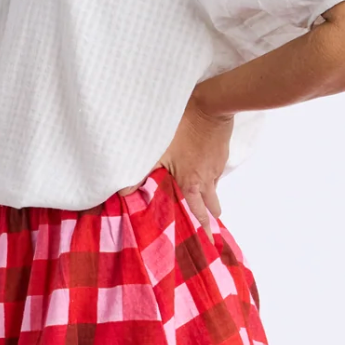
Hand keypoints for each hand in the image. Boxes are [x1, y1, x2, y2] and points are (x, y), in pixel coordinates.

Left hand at [118, 89, 233, 230]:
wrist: (212, 105)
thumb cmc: (182, 127)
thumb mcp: (158, 151)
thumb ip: (141, 173)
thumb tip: (123, 193)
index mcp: (191, 183)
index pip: (198, 211)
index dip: (202, 226)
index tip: (208, 239)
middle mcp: (207, 179)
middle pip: (212, 204)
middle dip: (210, 215)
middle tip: (211, 227)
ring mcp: (217, 166)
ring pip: (214, 186)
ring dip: (210, 195)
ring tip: (206, 201)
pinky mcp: (221, 153)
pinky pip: (216, 170)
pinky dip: (210, 175)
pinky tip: (204, 170)